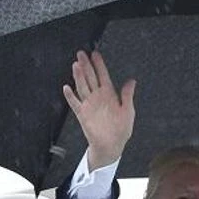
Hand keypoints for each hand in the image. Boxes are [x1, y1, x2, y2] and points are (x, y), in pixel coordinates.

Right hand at [63, 50, 135, 170]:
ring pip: (82, 87)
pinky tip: (67, 88)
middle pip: (90, 78)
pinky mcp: (83, 114)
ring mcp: (89, 105)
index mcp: (109, 95)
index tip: (95, 54)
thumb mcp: (128, 111)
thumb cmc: (121, 129)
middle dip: (86, 66)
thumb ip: (127, 96)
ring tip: (75, 65)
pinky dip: (70, 96)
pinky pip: (75, 104)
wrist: (112, 145)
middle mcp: (98, 97)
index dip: (99, 65)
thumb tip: (131, 81)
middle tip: (81, 53)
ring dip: (78, 76)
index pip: (103, 76)